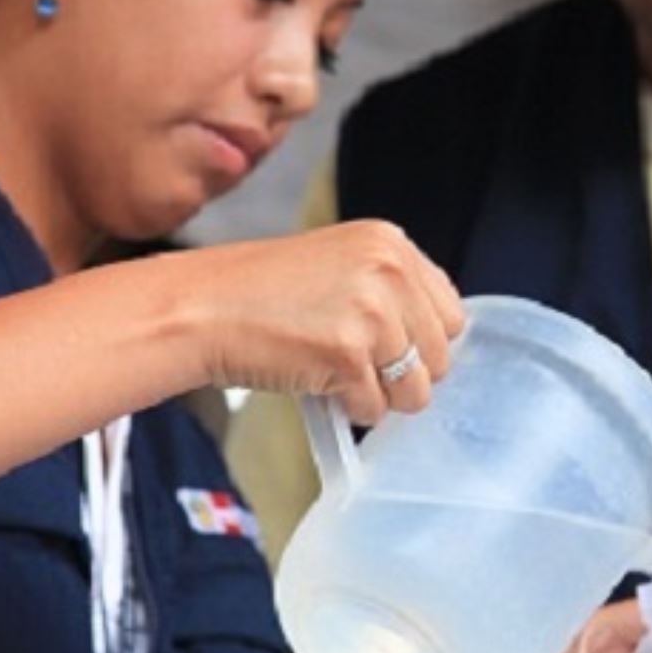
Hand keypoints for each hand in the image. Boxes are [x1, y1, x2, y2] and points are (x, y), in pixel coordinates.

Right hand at [174, 221, 463, 423]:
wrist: (201, 307)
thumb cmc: (258, 293)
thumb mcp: (339, 265)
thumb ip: (389, 290)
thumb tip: (430, 343)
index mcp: (391, 244)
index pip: (450, 313)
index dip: (421, 341)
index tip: (390, 348)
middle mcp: (390, 272)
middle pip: (440, 355)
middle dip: (404, 373)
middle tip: (357, 366)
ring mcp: (372, 314)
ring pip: (416, 389)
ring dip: (380, 395)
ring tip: (337, 375)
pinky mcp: (349, 355)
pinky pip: (375, 408)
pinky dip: (348, 409)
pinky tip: (317, 381)